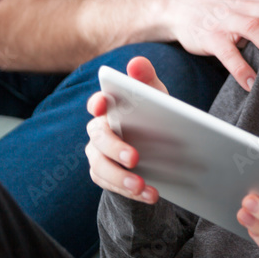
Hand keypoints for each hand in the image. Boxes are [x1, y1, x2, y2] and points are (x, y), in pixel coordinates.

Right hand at [85, 56, 161, 203]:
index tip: (102, 105)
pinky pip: (112, 186)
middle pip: (98, 139)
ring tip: (142, 185)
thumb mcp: (157, 98)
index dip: (98, 104)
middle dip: (115, 148)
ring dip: (121, 178)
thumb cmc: (155, 115)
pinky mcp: (105, 176)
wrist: (161, 150)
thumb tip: (136, 62)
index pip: (98, 104)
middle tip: (134, 157)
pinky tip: (151, 194)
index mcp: (110, 109)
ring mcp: (99, 155)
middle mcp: (99, 131)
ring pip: (100, 167)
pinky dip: (131, 192)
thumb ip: (146, 80)